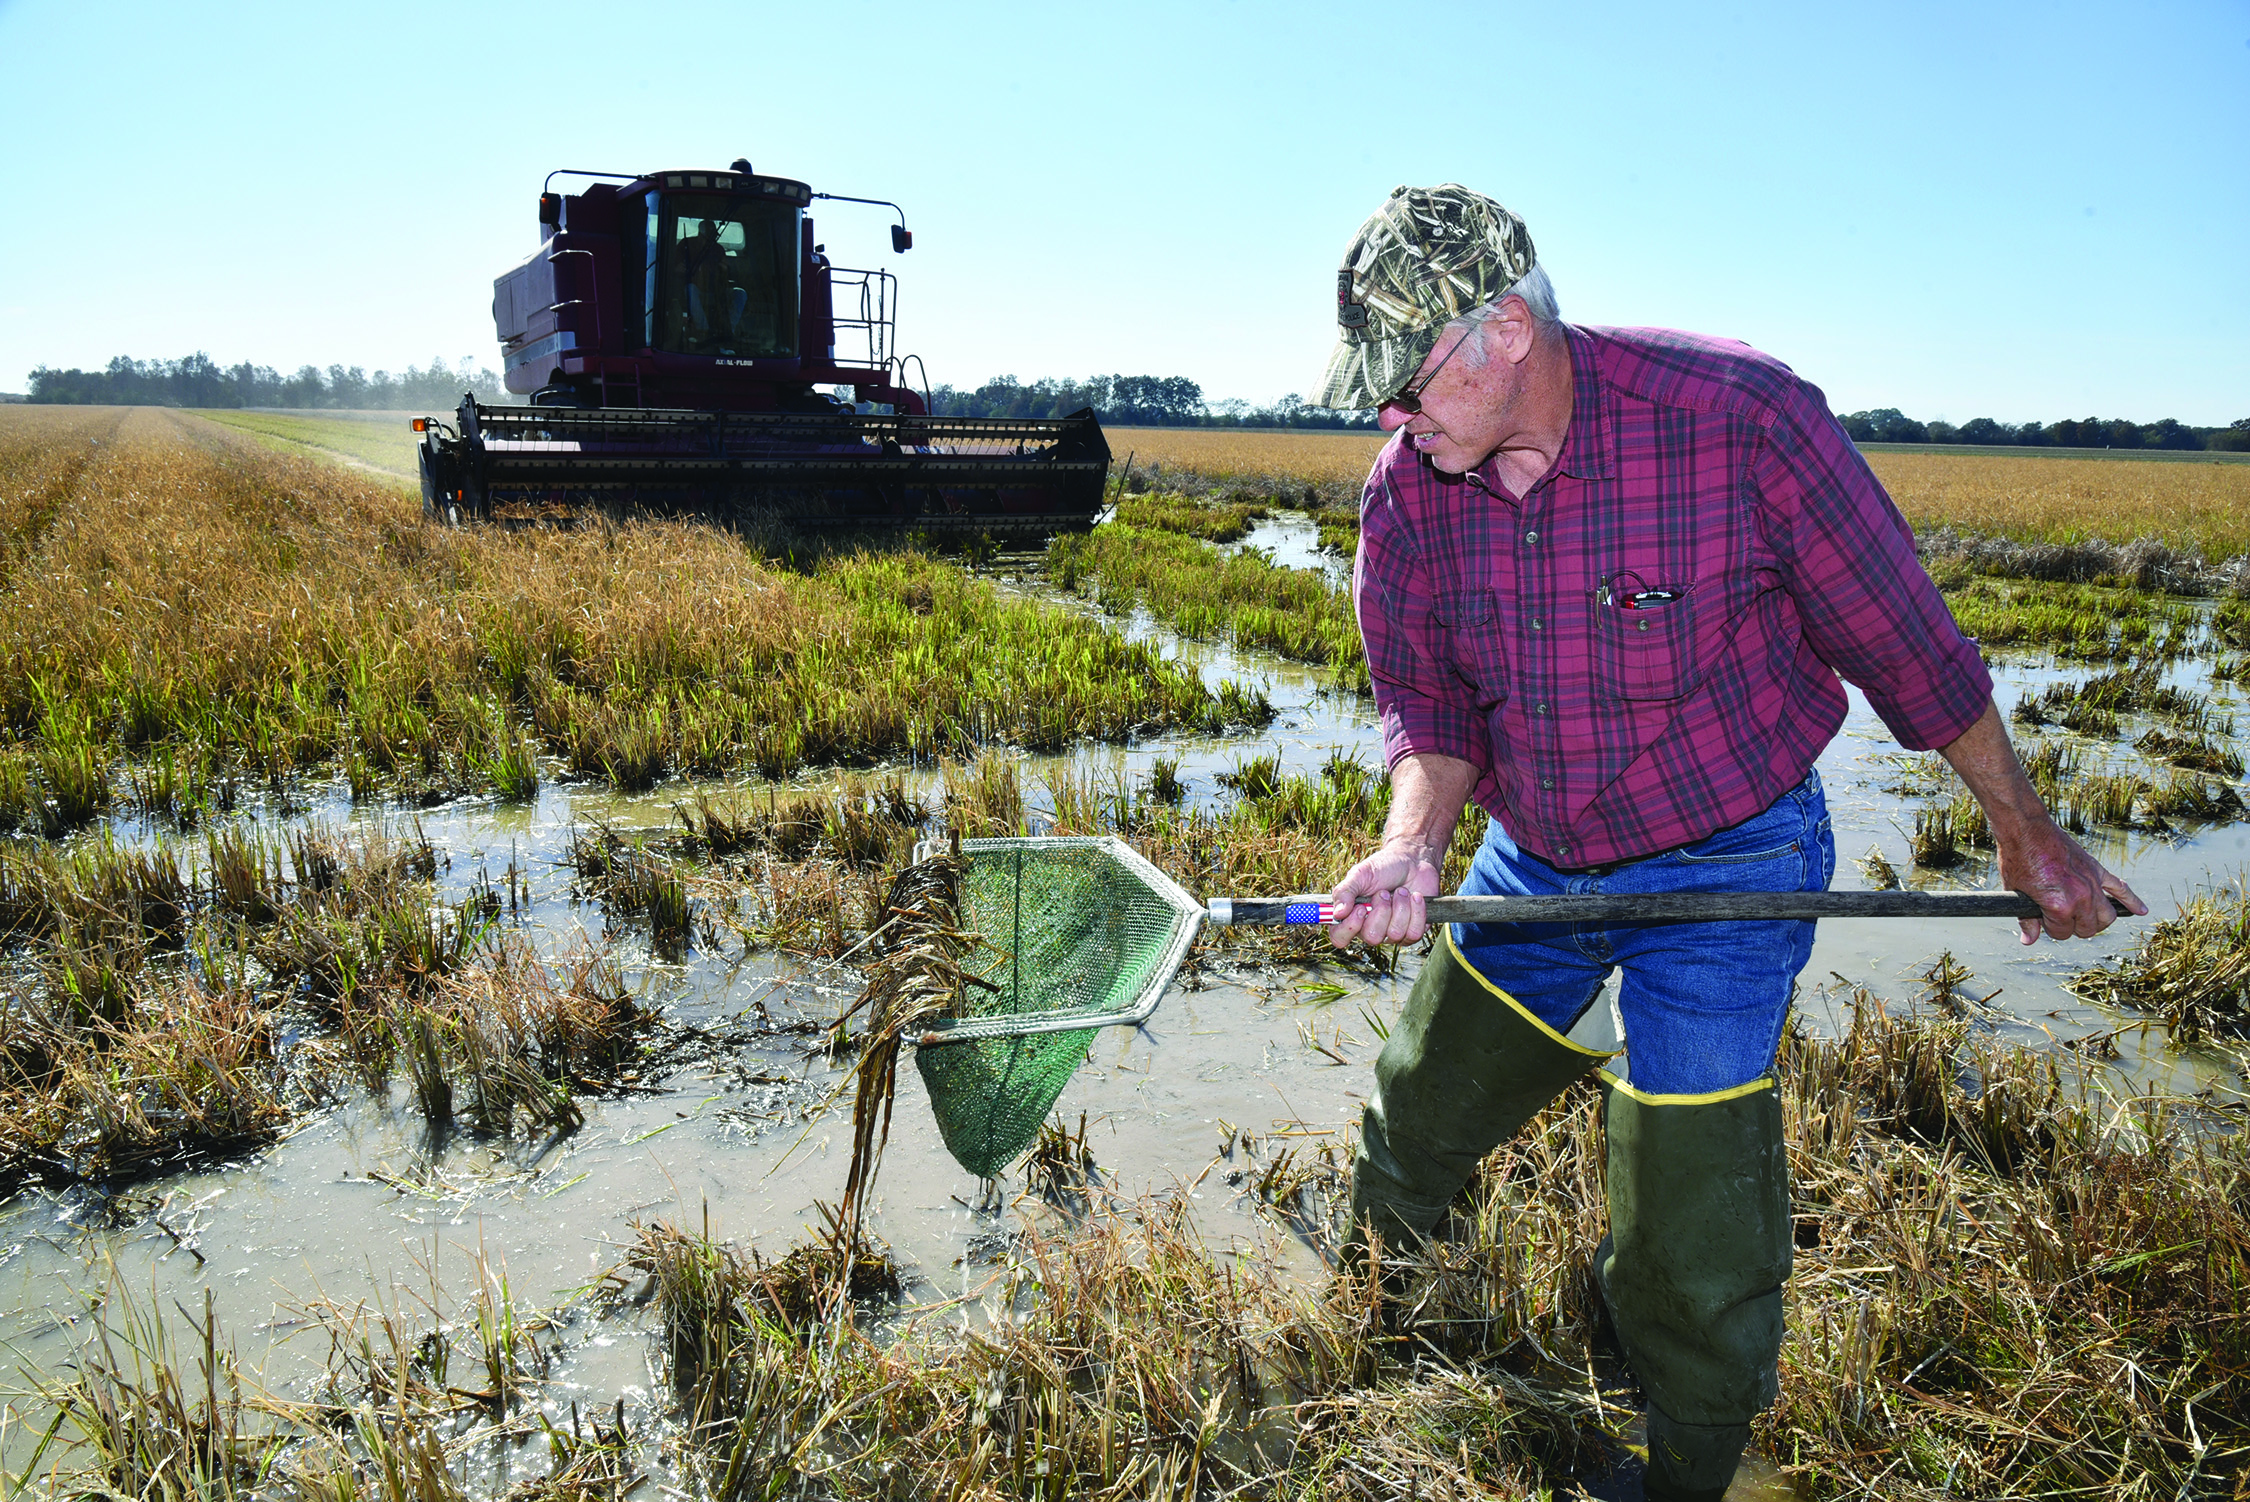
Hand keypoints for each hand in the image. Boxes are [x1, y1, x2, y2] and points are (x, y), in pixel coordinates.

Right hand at [1327, 840, 1444, 949]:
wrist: (1413, 861)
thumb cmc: (1383, 868)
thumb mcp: (1359, 874)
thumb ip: (1344, 892)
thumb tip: (1337, 913)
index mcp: (1352, 916)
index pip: (1340, 938)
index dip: (1349, 928)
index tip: (1360, 909)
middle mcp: (1370, 928)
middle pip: (1372, 937)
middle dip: (1382, 911)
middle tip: (1384, 893)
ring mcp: (1392, 932)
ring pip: (1395, 934)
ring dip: (1400, 907)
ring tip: (1401, 891)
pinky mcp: (1412, 931)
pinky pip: (1414, 933)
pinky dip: (1416, 910)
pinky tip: (1415, 897)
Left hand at [1996, 814, 2146, 943]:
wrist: (2026, 829)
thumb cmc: (2018, 859)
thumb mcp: (2016, 892)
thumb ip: (2026, 919)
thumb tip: (2028, 940)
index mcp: (2060, 906)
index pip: (2062, 933)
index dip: (2049, 928)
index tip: (2041, 917)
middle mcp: (2081, 897)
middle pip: (2088, 929)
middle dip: (2072, 927)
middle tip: (2058, 917)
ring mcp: (2092, 883)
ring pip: (2107, 916)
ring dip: (2096, 921)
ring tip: (2083, 918)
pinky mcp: (2097, 869)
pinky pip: (2120, 888)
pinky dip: (2132, 900)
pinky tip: (2140, 911)